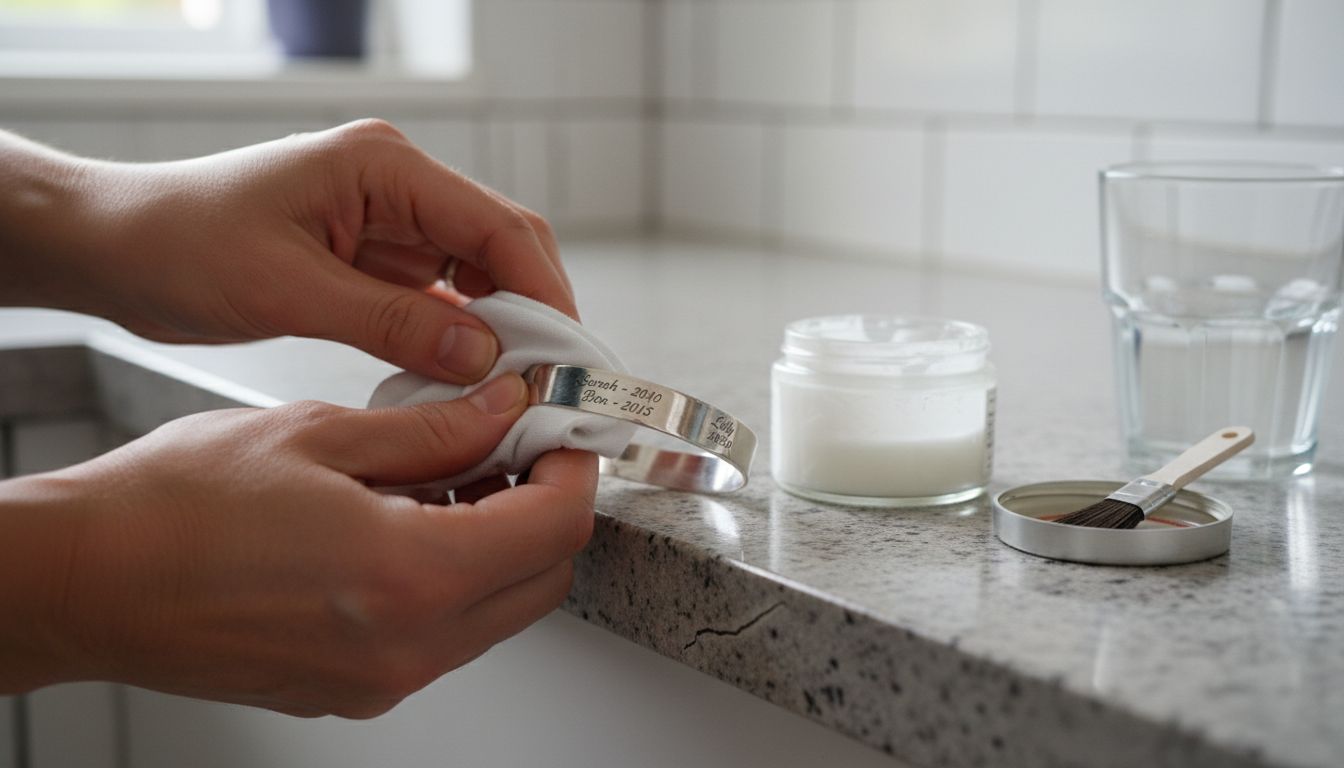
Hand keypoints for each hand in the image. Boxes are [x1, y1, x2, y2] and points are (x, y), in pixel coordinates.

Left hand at [0, 120, 573, 382]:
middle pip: (501, 247)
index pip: (497, 225)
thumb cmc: (179, 244)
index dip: (543, 291)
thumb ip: (392, 321)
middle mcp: (397, 187)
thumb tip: (482, 357)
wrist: (115, 247)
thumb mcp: (289, 289)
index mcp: (385, 168)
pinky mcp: (371, 260)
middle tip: (551, 380)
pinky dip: (457, 339)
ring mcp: (387, 223)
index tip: (566, 354)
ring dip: (499, 331)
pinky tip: (466, 382)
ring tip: (515, 391)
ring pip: (477, 277)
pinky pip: (437, 300)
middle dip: (534, 312)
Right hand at [0, 373, 596, 716]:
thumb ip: (434, 430)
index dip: (574, 469)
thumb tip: (503, 407)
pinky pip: (444, 635)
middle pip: (543, 579)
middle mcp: (408, 647)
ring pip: (498, 611)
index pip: (555, 527)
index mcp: (411, 578)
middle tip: (516, 445)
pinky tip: (414, 520)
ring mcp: (381, 679)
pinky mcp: (353, 688)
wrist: (86, 581)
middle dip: (548, 507)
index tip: (560, 430)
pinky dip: (455, 577)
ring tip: (457, 474)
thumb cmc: (177, 506)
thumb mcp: (321, 435)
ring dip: (502, 543)